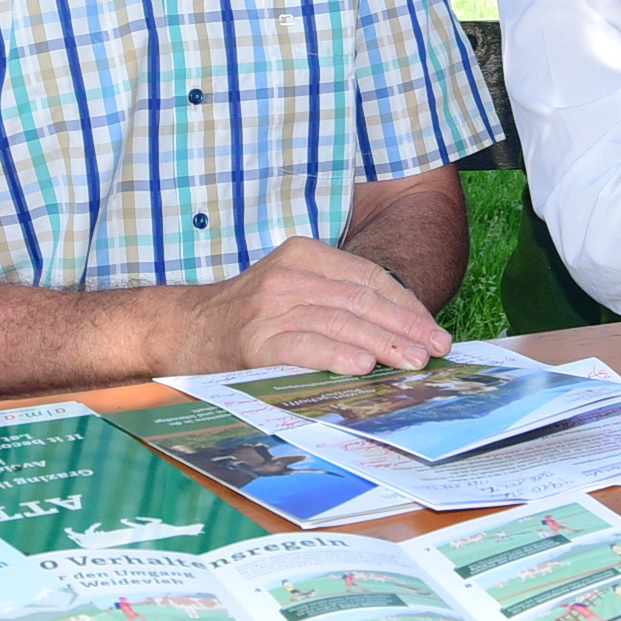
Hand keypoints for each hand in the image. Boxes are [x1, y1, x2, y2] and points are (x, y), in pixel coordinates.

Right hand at [164, 237, 448, 377]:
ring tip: (412, 362)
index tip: (433, 330)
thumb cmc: (249, 315)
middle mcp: (289, 276)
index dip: (406, 306)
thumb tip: (400, 329)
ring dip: (382, 343)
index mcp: (304, 255)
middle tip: (435, 350)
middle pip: (361, 300)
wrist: (184, 328)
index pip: (368, 278)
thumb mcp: (293, 289)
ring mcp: (270, 307)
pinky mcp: (255, 340)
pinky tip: (362, 366)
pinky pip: (304, 345)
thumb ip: (337, 298)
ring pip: (340, 321)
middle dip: (405, 327)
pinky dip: (336, 354)